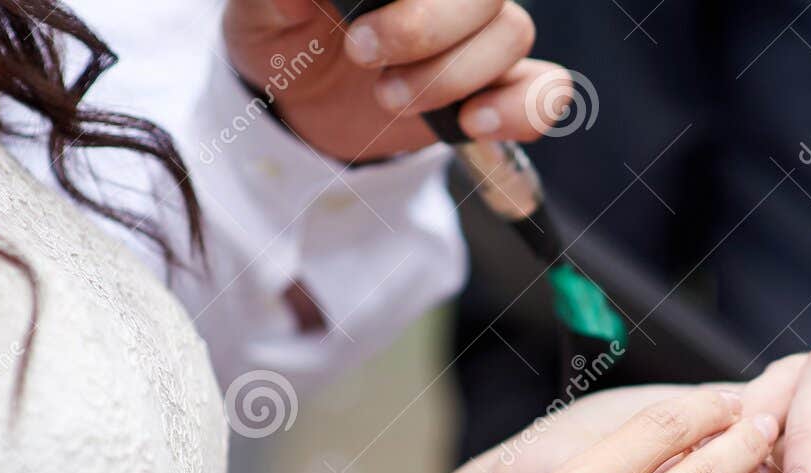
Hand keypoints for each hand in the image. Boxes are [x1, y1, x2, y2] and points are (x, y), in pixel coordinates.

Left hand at [224, 0, 573, 161]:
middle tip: (362, 57)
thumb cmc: (286, 43)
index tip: (355, 29)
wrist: (302, 109)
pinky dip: (523, 109)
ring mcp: (481, 40)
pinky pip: (547, 90)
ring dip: (453, 75)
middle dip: (427, 30)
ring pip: (512, 36)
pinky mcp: (497, 92)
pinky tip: (474, 122)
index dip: (420, 5)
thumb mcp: (263, 13)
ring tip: (388, 98)